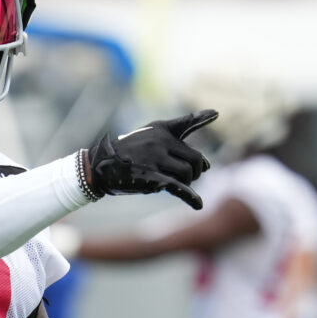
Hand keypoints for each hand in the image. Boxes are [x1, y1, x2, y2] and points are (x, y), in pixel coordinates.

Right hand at [85, 110, 216, 209]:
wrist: (100, 166)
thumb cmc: (128, 152)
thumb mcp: (148, 136)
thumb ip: (173, 139)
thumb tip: (206, 161)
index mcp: (161, 131)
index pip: (186, 124)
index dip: (202, 118)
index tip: (215, 113)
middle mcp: (160, 142)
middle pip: (195, 158)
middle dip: (196, 170)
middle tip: (189, 175)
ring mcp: (156, 160)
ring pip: (187, 173)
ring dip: (187, 182)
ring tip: (178, 184)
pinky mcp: (152, 178)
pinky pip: (177, 187)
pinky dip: (190, 196)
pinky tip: (198, 204)